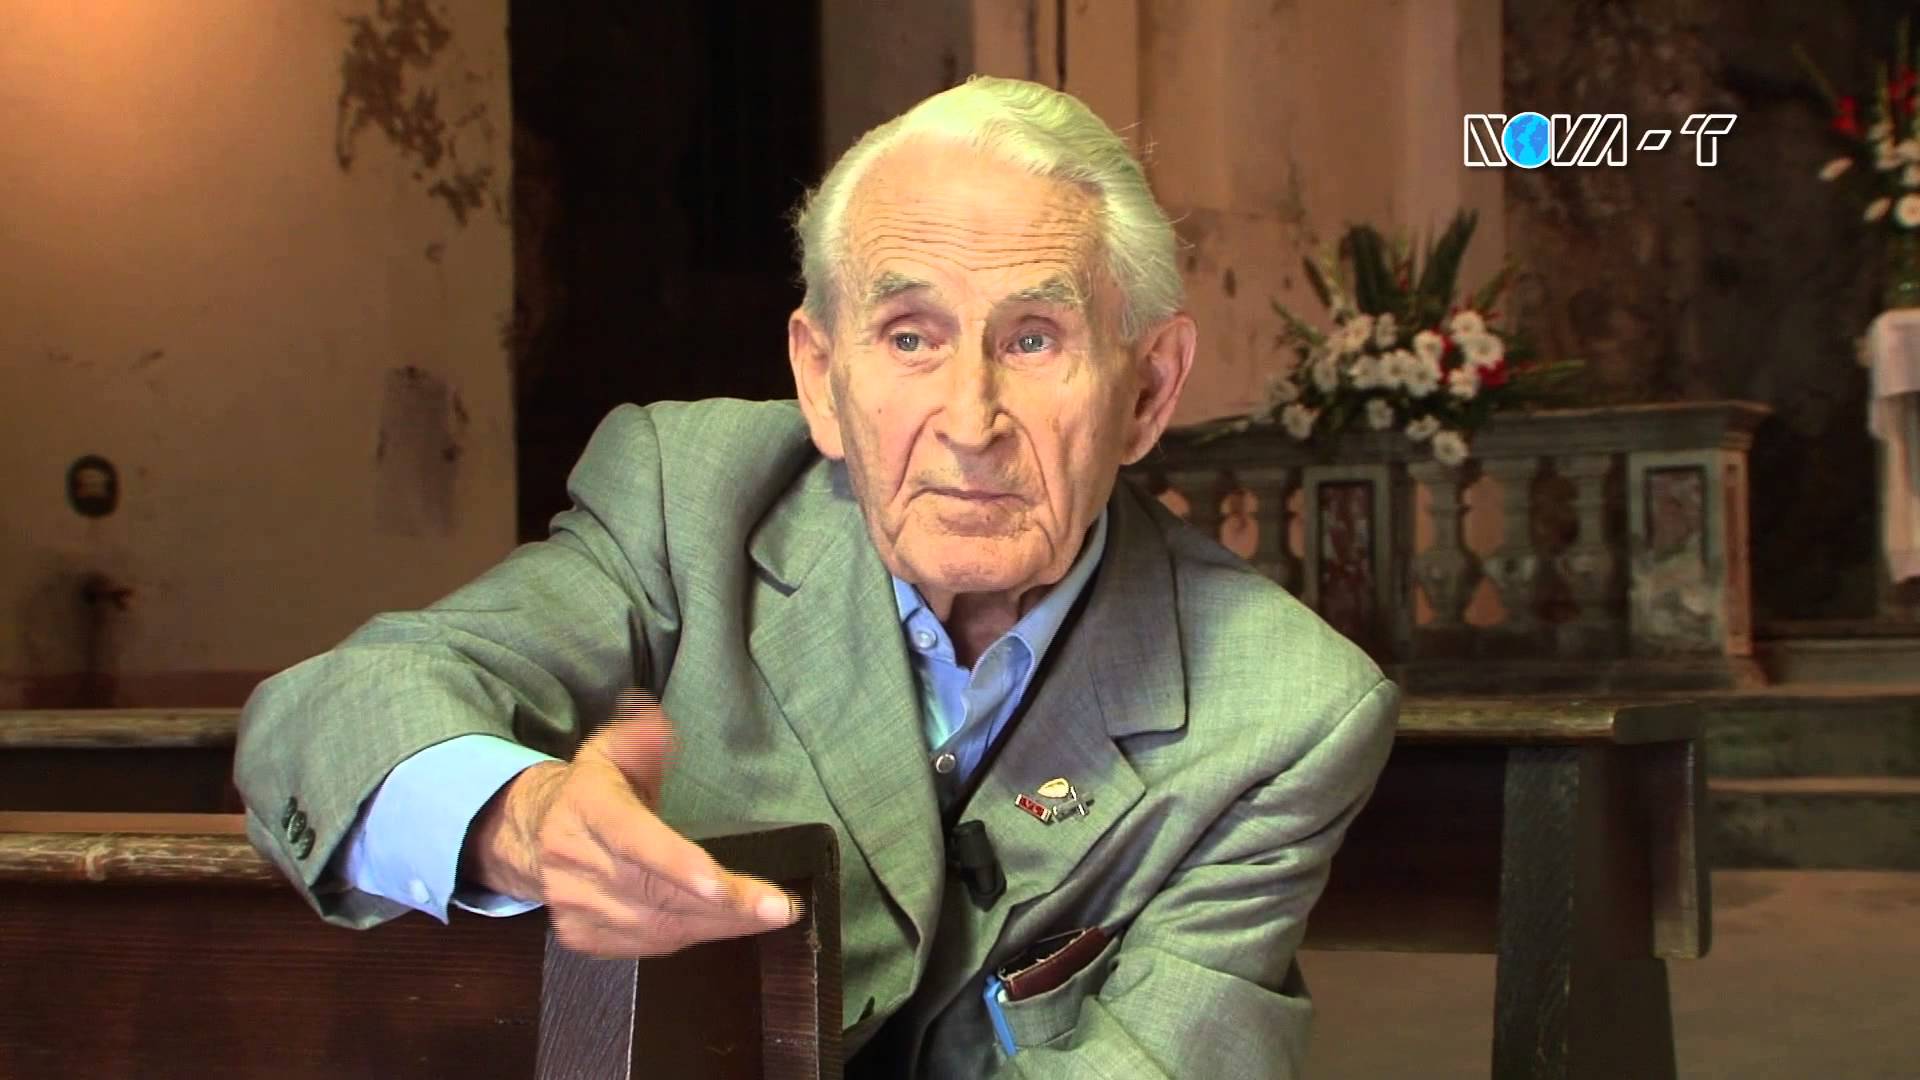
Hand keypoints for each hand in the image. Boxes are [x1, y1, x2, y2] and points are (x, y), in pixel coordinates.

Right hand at [464, 689, 797, 956]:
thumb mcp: (614, 750)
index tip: (720, 883)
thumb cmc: (593, 790)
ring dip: (720, 924)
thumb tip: (657, 722)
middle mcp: (574, 862)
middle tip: (780, 908)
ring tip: (767, 915)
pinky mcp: (582, 936)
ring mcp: (574, 905)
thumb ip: (643, 736)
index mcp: (585, 808)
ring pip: (658, 926)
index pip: (633, 839)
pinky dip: (694, 936)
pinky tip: (727, 924)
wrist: (532, 835)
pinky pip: (649, 945)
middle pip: (656, 891)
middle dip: (725, 904)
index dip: (676, 864)